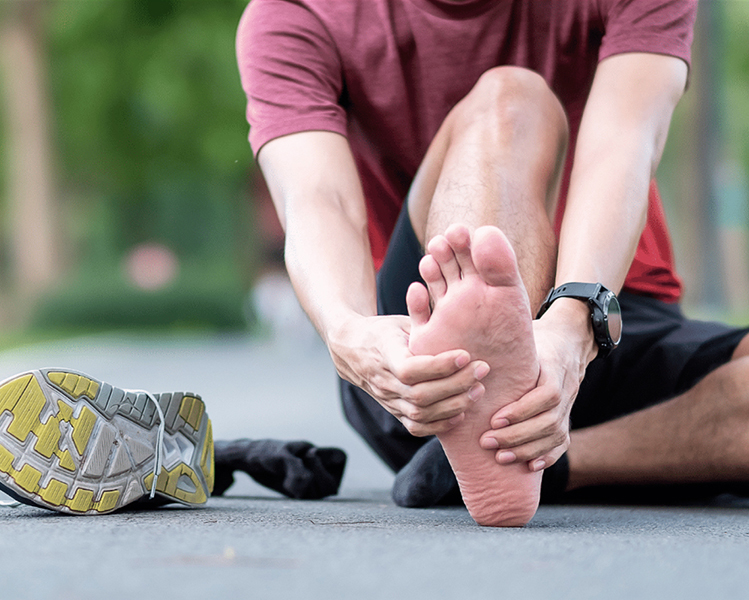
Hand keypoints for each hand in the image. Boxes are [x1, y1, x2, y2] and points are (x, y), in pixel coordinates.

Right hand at [329, 313, 489, 436]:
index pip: (410, 369)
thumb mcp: (398, 321)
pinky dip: (441, 425)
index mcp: (383, 354)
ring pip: (421, 413)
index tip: (466, 355)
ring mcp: (388, 400)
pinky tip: (462, 412)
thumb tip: (431, 291)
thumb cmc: (383, 332)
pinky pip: (417, 427)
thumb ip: (418, 316)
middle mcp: (383, 382)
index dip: (440, 366)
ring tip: (478, 389)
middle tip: (482, 370)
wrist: (352, 351)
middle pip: (420, 394)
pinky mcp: (394, 412)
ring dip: (454, 405)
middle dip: (456, 385)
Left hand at [478, 299, 595, 470]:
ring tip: (500, 456)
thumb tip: (465, 350)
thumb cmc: (535, 338)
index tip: (495, 419)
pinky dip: (547, 456)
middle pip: (549, 420)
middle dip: (517, 436)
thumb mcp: (523, 336)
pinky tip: (528, 466)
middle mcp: (567, 388)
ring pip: (555, 434)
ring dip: (527, 449)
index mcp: (555, 368)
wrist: (569, 341)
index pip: (546, 395)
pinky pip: (563, 442)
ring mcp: (569, 405)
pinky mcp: (567, 417)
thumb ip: (502, 345)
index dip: (522, 410)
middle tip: (487, 442)